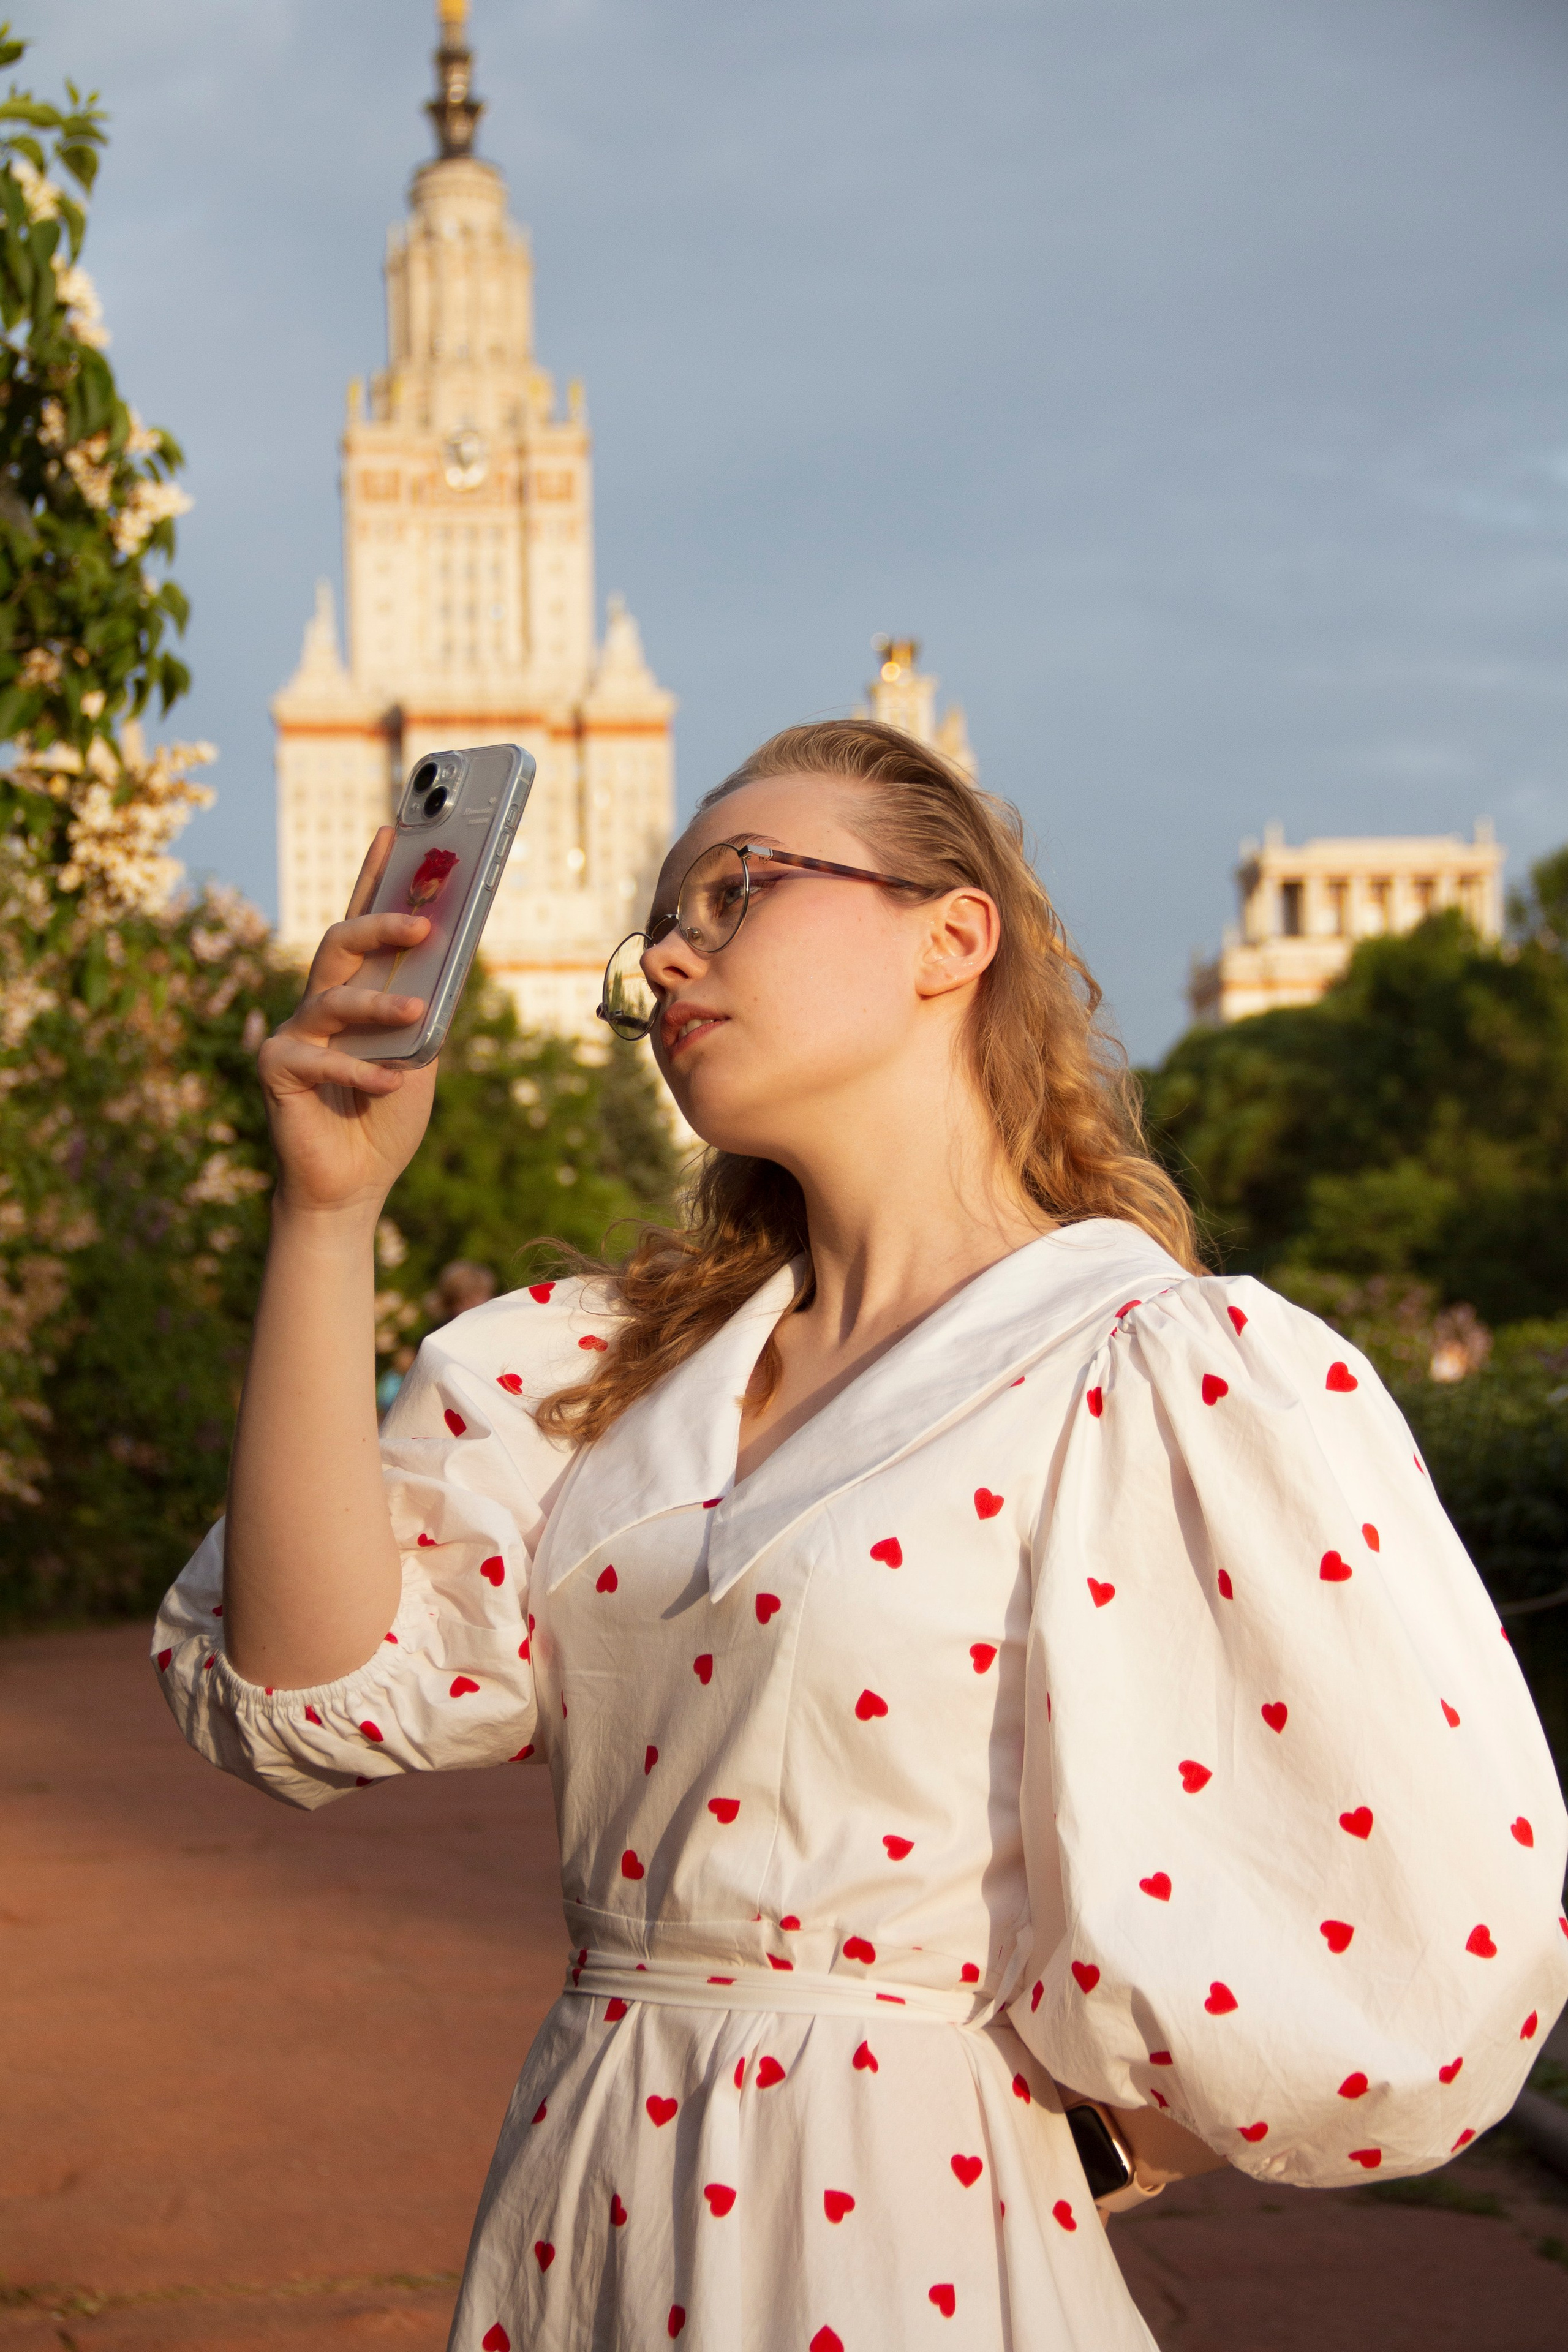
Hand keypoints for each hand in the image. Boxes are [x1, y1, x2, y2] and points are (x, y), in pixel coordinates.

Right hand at [257, 828, 437, 1218]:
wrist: (352, 1185)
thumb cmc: (386, 1117)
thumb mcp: (421, 1059)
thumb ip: (428, 1014)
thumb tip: (452, 958)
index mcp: (354, 993)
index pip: (363, 924)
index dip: (375, 877)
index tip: (394, 831)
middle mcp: (319, 1004)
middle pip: (340, 944)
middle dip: (379, 926)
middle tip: (422, 923)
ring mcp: (294, 1034)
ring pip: (332, 999)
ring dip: (378, 1007)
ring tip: (416, 1016)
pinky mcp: (276, 1069)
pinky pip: (319, 1060)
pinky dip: (361, 1072)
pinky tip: (392, 1083)